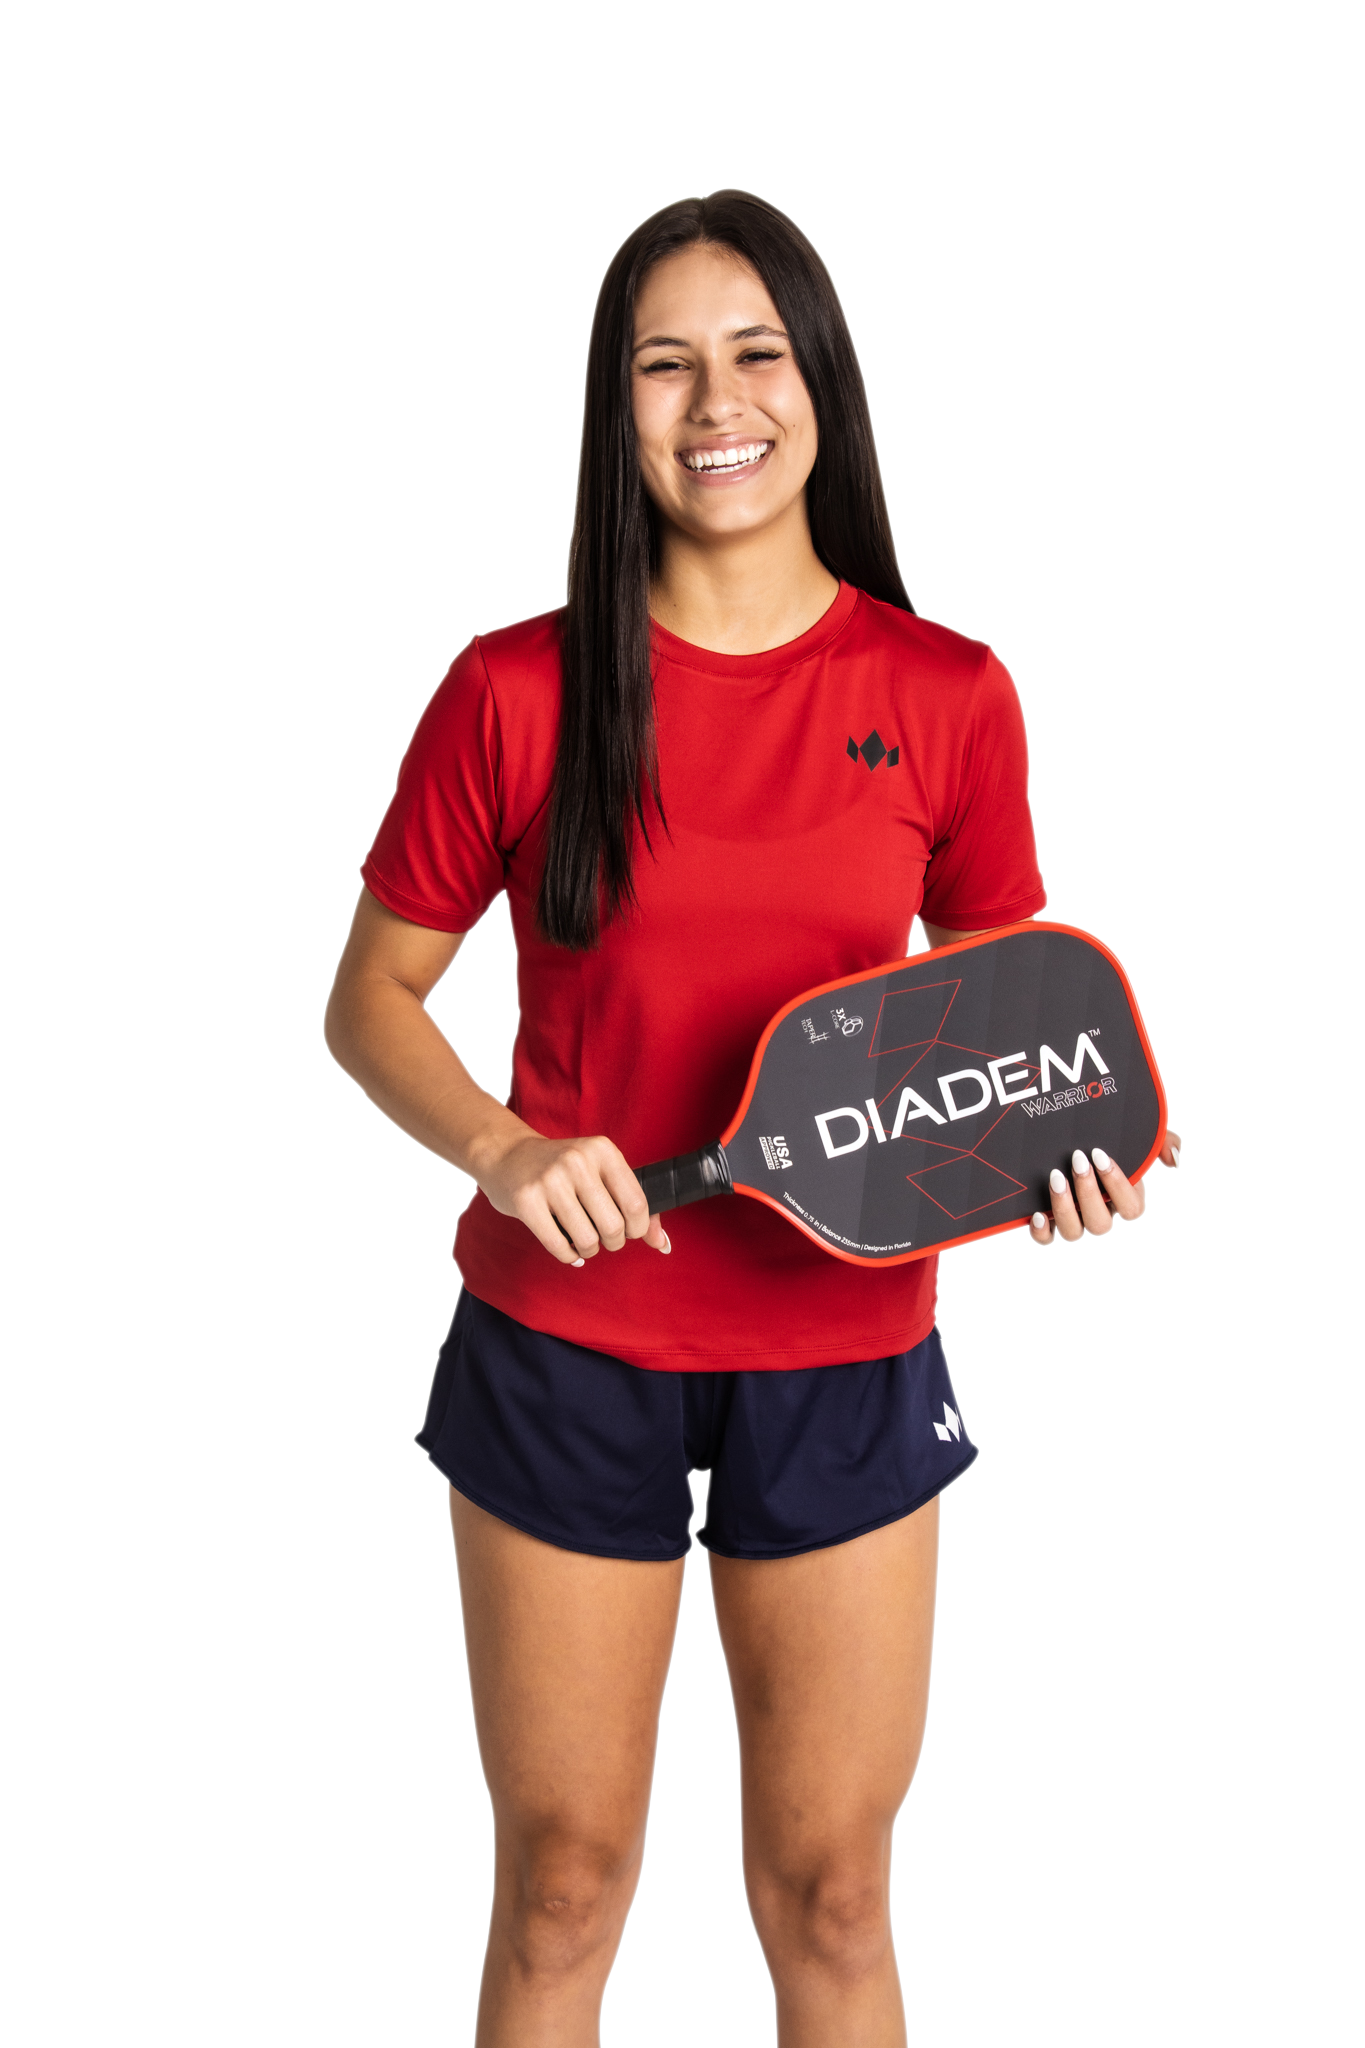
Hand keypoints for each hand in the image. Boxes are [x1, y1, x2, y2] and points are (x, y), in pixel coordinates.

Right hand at [476, 1129, 670, 1266]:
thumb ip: (633, 1205)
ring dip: (589, 1250)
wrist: (506, 1155)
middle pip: (614, 1226)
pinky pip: (559, 1246)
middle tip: (604, 1238)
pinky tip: (567, 1247)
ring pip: (587, 1239)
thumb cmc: (561, 1168)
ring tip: (583, 1241)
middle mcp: (577, 1161)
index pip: (637, 1203)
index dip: (637, 1228)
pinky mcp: (526, 1201)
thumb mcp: (600, 1172)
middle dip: (613, 1242)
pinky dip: (568, 1255)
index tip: (628, 1230)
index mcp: (602, 1150)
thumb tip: (663, 1244)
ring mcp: (550, 1180)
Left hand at [1028, 1128, 1181, 1247]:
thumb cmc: (1108, 1128)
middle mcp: (1099, 1210)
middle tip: (1077, 1160)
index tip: (1101, 1155)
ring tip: (1055, 1178)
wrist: (1066, 1114)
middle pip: (1101, 1224)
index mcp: (1123, 1196)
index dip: (1118, 1186)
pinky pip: (1046, 1238)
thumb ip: (1162, 1140)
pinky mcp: (1047, 1217)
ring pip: (1074, 1232)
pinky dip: (1041, 1232)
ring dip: (1064, 1208)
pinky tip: (1037, 1214)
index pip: (1131, 1208)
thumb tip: (1173, 1159)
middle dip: (1089, 1194)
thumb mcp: (1138, 1128)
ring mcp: (1073, 1216)